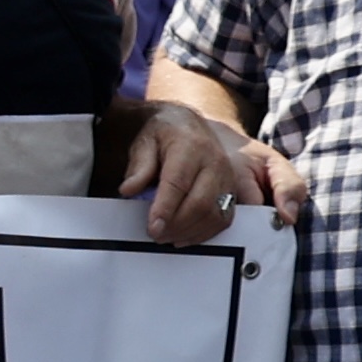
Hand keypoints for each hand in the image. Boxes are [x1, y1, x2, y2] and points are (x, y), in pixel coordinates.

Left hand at [116, 106, 253, 245]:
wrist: (189, 124)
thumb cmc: (165, 134)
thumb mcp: (144, 142)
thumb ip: (138, 167)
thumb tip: (128, 190)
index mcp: (191, 146)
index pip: (178, 183)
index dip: (165, 208)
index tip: (153, 227)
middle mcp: (214, 162)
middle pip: (200, 203)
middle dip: (176, 225)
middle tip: (155, 235)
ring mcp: (227, 177)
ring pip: (214, 215)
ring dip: (189, 232)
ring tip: (166, 236)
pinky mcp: (232, 190)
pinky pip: (224, 219)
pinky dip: (205, 233)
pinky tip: (185, 236)